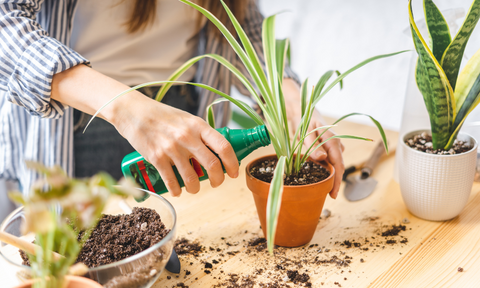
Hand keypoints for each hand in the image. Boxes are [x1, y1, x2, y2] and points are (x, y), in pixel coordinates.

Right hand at [51, 65, 238, 196]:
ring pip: (192, 178)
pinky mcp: (156, 158)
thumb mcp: (186, 119)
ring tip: (194, 188)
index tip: (234, 172)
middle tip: (216, 182)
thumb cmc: (162, 116)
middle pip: (212, 165)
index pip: (223, 146)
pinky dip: (177, 191)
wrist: (133, 112)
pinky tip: (178, 191)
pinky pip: (171, 182)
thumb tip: (217, 151)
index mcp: (198, 125)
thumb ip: (201, 133)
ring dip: (196, 188)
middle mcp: (187, 137)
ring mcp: (171, 148)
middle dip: (218, 180)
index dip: (233, 162)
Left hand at [301, 110, 344, 198]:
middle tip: (328, 196)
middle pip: (338, 168)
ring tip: (323, 189)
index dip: (336, 180)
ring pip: (334, 166)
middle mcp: (337, 145)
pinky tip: (321, 178)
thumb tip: (322, 159)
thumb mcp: (306, 133)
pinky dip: (327, 170)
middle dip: (334, 182)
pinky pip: (330, 162)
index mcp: (333, 141)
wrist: (305, 113)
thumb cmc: (305, 121)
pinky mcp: (330, 149)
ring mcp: (335, 147)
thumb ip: (313, 146)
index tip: (333, 193)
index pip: (338, 165)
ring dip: (330, 177)